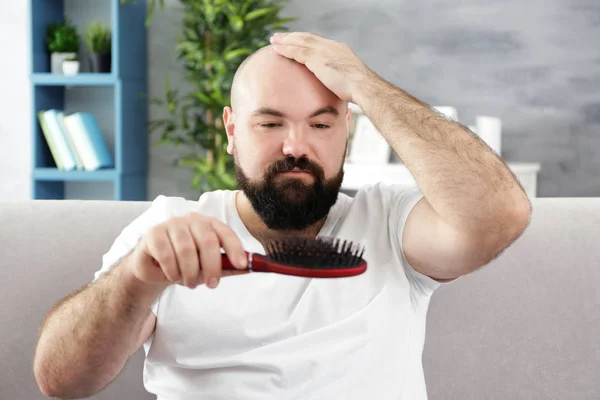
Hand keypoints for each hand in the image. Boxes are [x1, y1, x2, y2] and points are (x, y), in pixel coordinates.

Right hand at [127, 213, 248, 288]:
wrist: (155, 267)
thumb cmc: (186, 264)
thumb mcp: (208, 267)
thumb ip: (227, 266)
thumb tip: (250, 268)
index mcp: (209, 224)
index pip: (225, 233)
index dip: (235, 248)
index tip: (241, 265)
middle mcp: (192, 220)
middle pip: (207, 241)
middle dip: (211, 266)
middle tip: (211, 284)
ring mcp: (172, 224)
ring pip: (186, 249)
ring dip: (189, 272)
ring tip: (189, 283)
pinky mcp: (154, 233)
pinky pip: (166, 253)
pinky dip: (172, 270)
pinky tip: (173, 276)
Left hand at [269, 32, 371, 102]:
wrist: (363, 87)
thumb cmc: (358, 89)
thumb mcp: (348, 79)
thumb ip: (339, 78)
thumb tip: (337, 87)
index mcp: (338, 49)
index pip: (317, 41)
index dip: (304, 40)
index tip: (295, 41)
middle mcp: (330, 46)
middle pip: (306, 38)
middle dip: (292, 37)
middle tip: (279, 37)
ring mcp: (324, 51)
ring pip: (300, 42)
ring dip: (285, 41)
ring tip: (273, 41)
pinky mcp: (317, 59)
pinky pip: (297, 51)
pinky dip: (286, 50)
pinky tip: (276, 50)